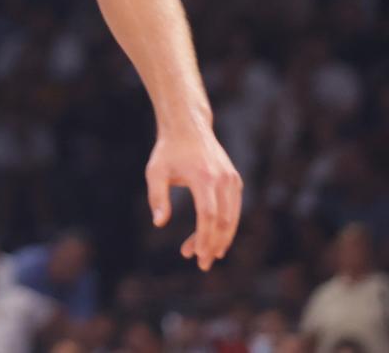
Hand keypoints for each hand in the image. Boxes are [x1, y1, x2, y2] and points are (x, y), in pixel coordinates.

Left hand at [146, 124, 242, 269]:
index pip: (209, 216)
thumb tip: (159, 223)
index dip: (204, 238)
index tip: (196, 256)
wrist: (188, 126)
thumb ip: (157, 197)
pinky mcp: (235, 180)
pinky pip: (233, 209)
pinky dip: (226, 226)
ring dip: (221, 239)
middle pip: (224, 221)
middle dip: (213, 244)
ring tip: (206, 255)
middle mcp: (223, 179)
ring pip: (232, 218)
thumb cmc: (168, 150)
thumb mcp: (155, 171)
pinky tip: (215, 239)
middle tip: (202, 264)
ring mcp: (232, 180)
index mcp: (204, 177)